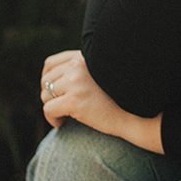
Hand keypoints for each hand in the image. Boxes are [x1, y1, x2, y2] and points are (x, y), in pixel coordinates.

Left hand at [40, 51, 162, 152]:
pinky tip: (63, 123)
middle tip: (62, 108)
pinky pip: (48, 109)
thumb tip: (49, 79)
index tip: (54, 92)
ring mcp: (76, 82)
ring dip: (52, 107)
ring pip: (45, 95)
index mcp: (83, 57)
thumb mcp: (99, 75)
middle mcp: (78, 65)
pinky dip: (52, 119)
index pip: (50, 63)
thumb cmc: (119, 99)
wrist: (135, 116)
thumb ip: (80, 70)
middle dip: (50, 96)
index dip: (47, 79)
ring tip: (65, 115)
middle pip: (46, 80)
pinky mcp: (74, 100)